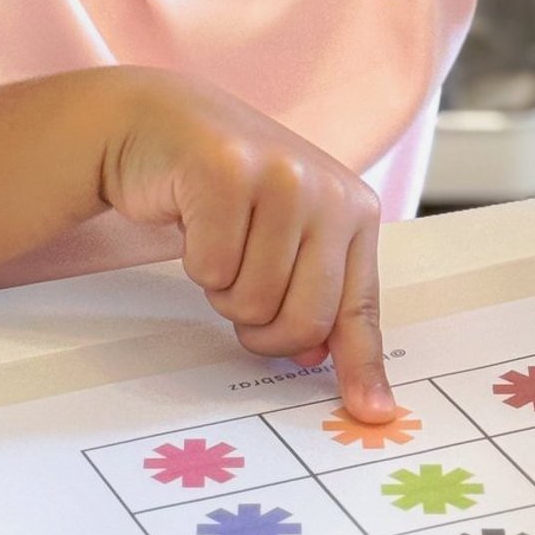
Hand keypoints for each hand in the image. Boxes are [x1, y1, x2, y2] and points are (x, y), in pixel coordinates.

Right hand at [99, 71, 395, 421]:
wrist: (163, 122)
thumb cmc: (229, 189)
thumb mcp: (288, 237)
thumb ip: (315, 294)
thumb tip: (325, 366)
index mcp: (355, 210)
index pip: (359, 307)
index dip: (360, 365)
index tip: (371, 412)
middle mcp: (328, 190)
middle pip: (304, 321)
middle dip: (261, 327)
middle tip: (240, 287)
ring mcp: (281, 177)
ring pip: (252, 301)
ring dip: (222, 288)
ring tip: (219, 240)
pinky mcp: (228, 172)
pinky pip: (211, 269)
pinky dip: (194, 259)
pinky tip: (194, 219)